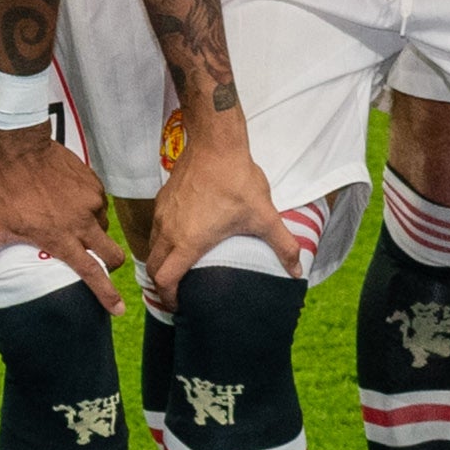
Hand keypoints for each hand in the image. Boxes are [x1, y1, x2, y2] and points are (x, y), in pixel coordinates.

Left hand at [0, 122, 128, 312]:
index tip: (118, 308)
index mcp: (61, 239)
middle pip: (112, 254)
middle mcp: (82, 223)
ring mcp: (91, 201)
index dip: (107, 294)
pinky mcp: (92, 182)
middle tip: (100, 263)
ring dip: (92, 230)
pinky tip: (68, 200)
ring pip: (103, 226)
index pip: (91, 273)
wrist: (18, 148)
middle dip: (110, 264)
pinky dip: (87, 207)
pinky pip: (97, 202)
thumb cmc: (3, 188)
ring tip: (68, 221)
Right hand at [142, 128, 288, 304]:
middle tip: (178, 294)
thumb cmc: (236, 180)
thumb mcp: (264, 216)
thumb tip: (297, 270)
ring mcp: (162, 213)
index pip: (165, 280)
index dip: (169, 299)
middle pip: (153, 268)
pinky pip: (156, 228)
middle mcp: (169, 230)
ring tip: (179, 269)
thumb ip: (283, 245)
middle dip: (162, 286)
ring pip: (153, 247)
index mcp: (188, 241)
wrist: (215, 143)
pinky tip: (181, 238)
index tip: (179, 306)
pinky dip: (162, 242)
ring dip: (161, 262)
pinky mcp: (162, 199)